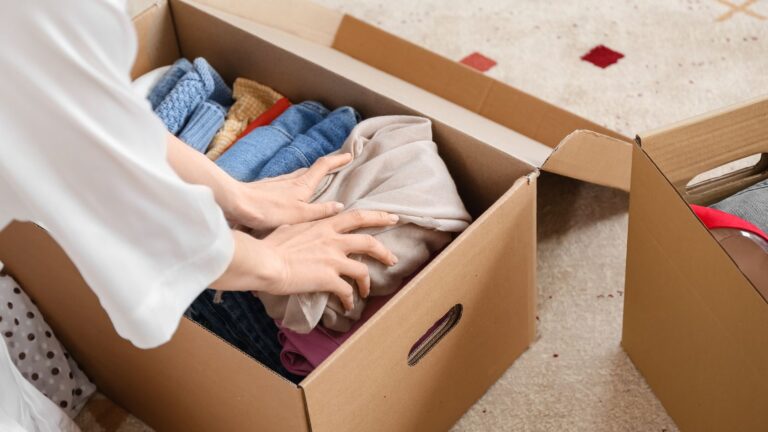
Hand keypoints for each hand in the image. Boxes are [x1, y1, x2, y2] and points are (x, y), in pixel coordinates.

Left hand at [227, 154, 352, 230]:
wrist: (236, 203)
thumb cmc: (268, 210)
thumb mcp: (300, 215)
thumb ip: (321, 211)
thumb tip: (340, 206)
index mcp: (302, 185)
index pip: (324, 167)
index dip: (337, 160)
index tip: (349, 155)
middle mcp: (291, 180)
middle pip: (312, 168)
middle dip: (326, 166)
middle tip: (336, 165)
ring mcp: (277, 182)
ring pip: (298, 175)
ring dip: (310, 174)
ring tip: (316, 179)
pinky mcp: (266, 188)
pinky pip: (286, 182)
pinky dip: (295, 183)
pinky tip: (290, 192)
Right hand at [259, 210, 398, 309]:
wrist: (265, 261)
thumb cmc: (271, 245)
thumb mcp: (291, 227)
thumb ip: (304, 227)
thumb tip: (300, 228)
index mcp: (324, 225)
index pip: (357, 216)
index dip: (377, 217)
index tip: (391, 218)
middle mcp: (333, 240)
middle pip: (369, 242)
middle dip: (384, 251)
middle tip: (393, 259)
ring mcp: (333, 259)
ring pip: (363, 270)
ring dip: (368, 282)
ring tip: (367, 291)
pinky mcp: (329, 278)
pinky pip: (347, 291)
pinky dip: (350, 300)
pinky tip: (349, 306)